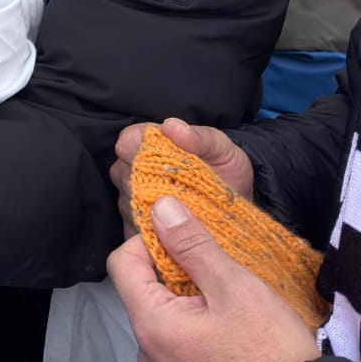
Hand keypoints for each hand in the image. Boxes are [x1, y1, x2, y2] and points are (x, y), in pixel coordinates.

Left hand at [108, 197, 319, 361]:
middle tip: (219, 283)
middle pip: (146, 302)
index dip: (148, 243)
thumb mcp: (235, 288)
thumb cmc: (270, 356)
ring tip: (232, 322)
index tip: (183, 243)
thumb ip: (192, 245)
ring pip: (166, 338)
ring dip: (188, 321)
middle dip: (174, 283)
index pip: (122, 265)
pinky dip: (199, 357)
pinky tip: (234, 358)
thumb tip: (160, 209)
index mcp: (152, 327)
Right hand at [111, 117, 253, 236]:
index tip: (167, 165)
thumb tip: (171, 126)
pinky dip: (155, 234)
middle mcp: (130, 172)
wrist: (237, 213)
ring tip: (185, 215)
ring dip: (154, 211)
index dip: (143, 151)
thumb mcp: (222, 150)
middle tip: (183, 195)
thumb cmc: (226, 174)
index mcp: (146, 146)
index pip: (127, 143)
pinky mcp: (135, 232)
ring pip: (129, 204)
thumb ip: (200, 137)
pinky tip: (178, 234)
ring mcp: (130, 203)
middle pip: (124, 174)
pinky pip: (135, 232)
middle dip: (151, 184)